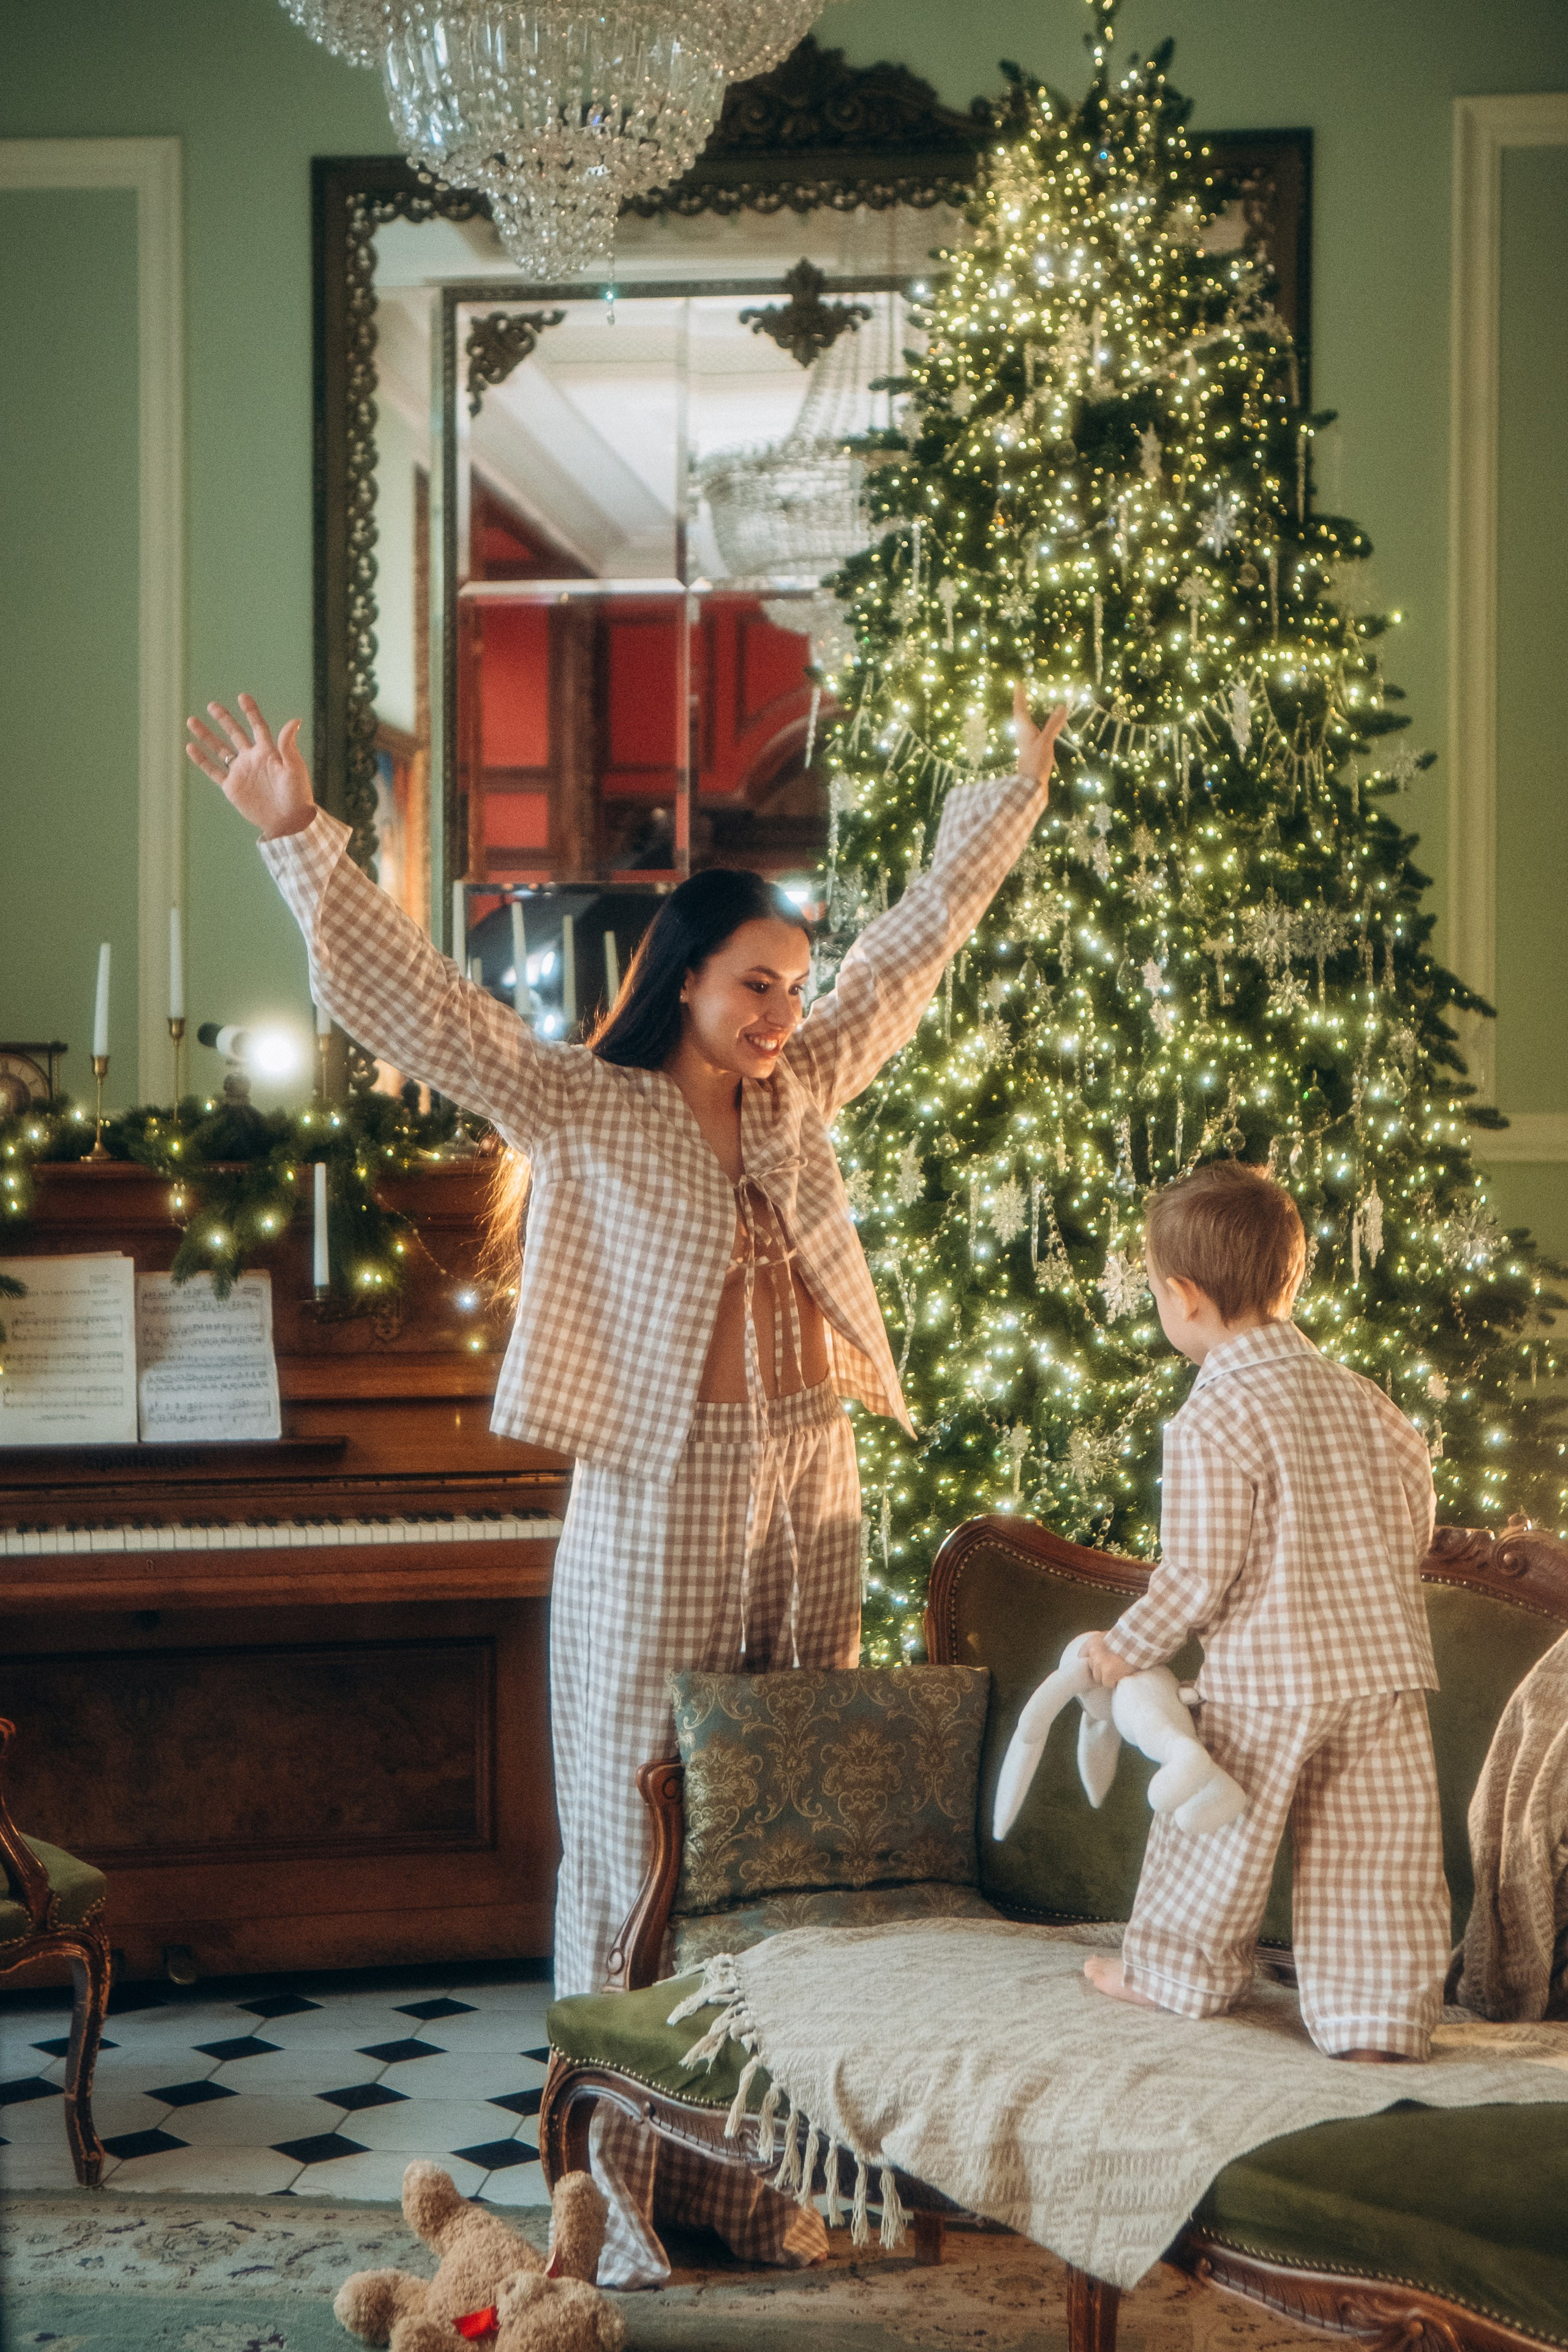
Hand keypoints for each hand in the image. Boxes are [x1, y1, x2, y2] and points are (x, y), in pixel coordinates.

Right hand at [186, 694, 314, 839]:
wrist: (288, 821)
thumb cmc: (297, 795)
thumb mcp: (295, 768)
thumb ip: (288, 745)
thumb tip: (295, 720)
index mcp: (268, 752)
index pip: (257, 726)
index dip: (250, 711)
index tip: (242, 696)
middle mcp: (252, 758)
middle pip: (234, 733)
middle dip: (224, 719)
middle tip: (211, 705)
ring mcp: (240, 772)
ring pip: (220, 749)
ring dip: (207, 736)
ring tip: (192, 721)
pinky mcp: (232, 787)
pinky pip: (213, 770)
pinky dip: (202, 759)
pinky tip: (190, 747)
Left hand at [1013, 683, 1068, 793]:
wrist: (1031, 788)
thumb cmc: (1035, 763)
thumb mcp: (1046, 741)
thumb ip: (1053, 724)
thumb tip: (1061, 706)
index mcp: (1023, 731)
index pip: (1020, 709)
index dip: (1019, 696)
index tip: (1018, 684)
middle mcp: (1022, 737)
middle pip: (1020, 718)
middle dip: (1021, 706)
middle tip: (1022, 694)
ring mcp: (1026, 747)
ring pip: (1026, 727)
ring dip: (1028, 717)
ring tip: (1031, 710)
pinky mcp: (1032, 755)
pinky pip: (1033, 736)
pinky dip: (1037, 729)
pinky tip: (1040, 733)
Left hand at [1080, 1631, 1137, 1687]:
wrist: (1140, 1642)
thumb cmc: (1127, 1640)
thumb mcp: (1109, 1637)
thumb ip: (1099, 1646)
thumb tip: (1091, 1659)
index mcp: (1093, 1641)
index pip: (1081, 1656)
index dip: (1090, 1663)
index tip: (1097, 1664)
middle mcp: (1094, 1651)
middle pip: (1092, 1669)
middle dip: (1101, 1670)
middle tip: (1113, 1666)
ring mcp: (1100, 1662)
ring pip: (1098, 1678)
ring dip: (1107, 1677)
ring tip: (1118, 1670)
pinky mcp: (1108, 1672)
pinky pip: (1107, 1683)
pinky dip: (1114, 1682)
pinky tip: (1121, 1675)